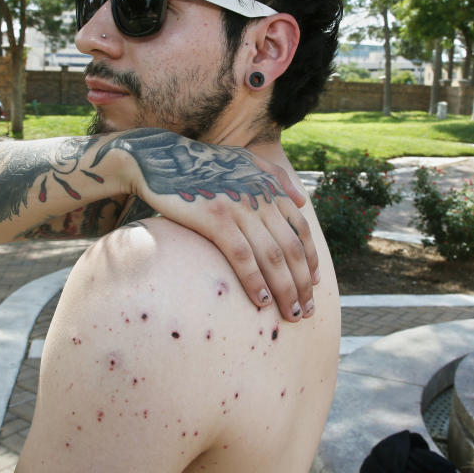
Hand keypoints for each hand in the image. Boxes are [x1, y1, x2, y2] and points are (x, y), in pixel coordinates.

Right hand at [92, 129, 318, 321]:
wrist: (161, 159)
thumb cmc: (200, 164)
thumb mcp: (243, 159)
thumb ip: (275, 176)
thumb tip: (301, 201)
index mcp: (268, 187)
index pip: (300, 229)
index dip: (310, 259)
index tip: (312, 284)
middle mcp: (259, 198)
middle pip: (291, 249)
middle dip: (302, 283)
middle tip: (306, 310)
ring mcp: (239, 208)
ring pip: (272, 256)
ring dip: (285, 289)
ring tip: (291, 314)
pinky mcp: (216, 219)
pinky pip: (242, 256)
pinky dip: (255, 281)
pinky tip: (262, 302)